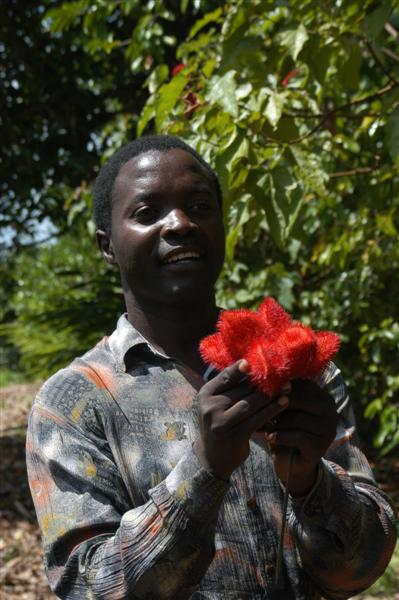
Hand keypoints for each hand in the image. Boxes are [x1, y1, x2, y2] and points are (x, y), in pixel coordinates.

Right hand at [193, 360, 289, 480]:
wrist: (211, 458)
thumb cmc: (219, 424)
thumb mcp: (216, 405)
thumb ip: (229, 389)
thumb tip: (253, 366)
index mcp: (205, 394)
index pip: (225, 377)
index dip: (241, 368)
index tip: (256, 361)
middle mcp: (210, 407)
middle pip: (241, 389)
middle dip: (263, 382)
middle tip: (282, 374)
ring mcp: (221, 422)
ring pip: (250, 404)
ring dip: (271, 395)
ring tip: (287, 388)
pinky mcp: (234, 435)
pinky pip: (257, 419)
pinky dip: (272, 410)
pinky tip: (283, 403)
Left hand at [265, 379, 337, 495]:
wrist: (291, 463)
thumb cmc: (283, 429)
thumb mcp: (281, 409)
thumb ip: (278, 392)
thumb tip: (257, 372)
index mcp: (320, 395)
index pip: (298, 383)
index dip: (276, 386)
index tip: (257, 390)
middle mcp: (329, 409)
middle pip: (298, 398)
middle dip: (275, 404)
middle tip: (257, 409)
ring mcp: (328, 428)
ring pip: (296, 418)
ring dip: (275, 422)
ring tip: (261, 425)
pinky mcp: (321, 445)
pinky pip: (298, 436)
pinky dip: (280, 436)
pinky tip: (269, 438)